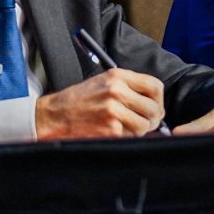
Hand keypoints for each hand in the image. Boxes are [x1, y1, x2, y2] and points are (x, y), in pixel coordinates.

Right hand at [34, 69, 165, 138]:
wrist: (53, 115)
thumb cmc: (79, 100)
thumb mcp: (103, 82)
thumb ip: (129, 88)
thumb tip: (155, 106)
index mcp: (118, 76)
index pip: (155, 86)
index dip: (159, 100)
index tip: (155, 108)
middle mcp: (117, 91)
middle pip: (154, 108)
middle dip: (153, 119)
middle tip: (145, 123)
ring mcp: (113, 110)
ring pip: (145, 125)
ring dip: (140, 131)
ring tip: (128, 128)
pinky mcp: (109, 129)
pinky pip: (131, 136)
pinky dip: (126, 138)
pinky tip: (113, 132)